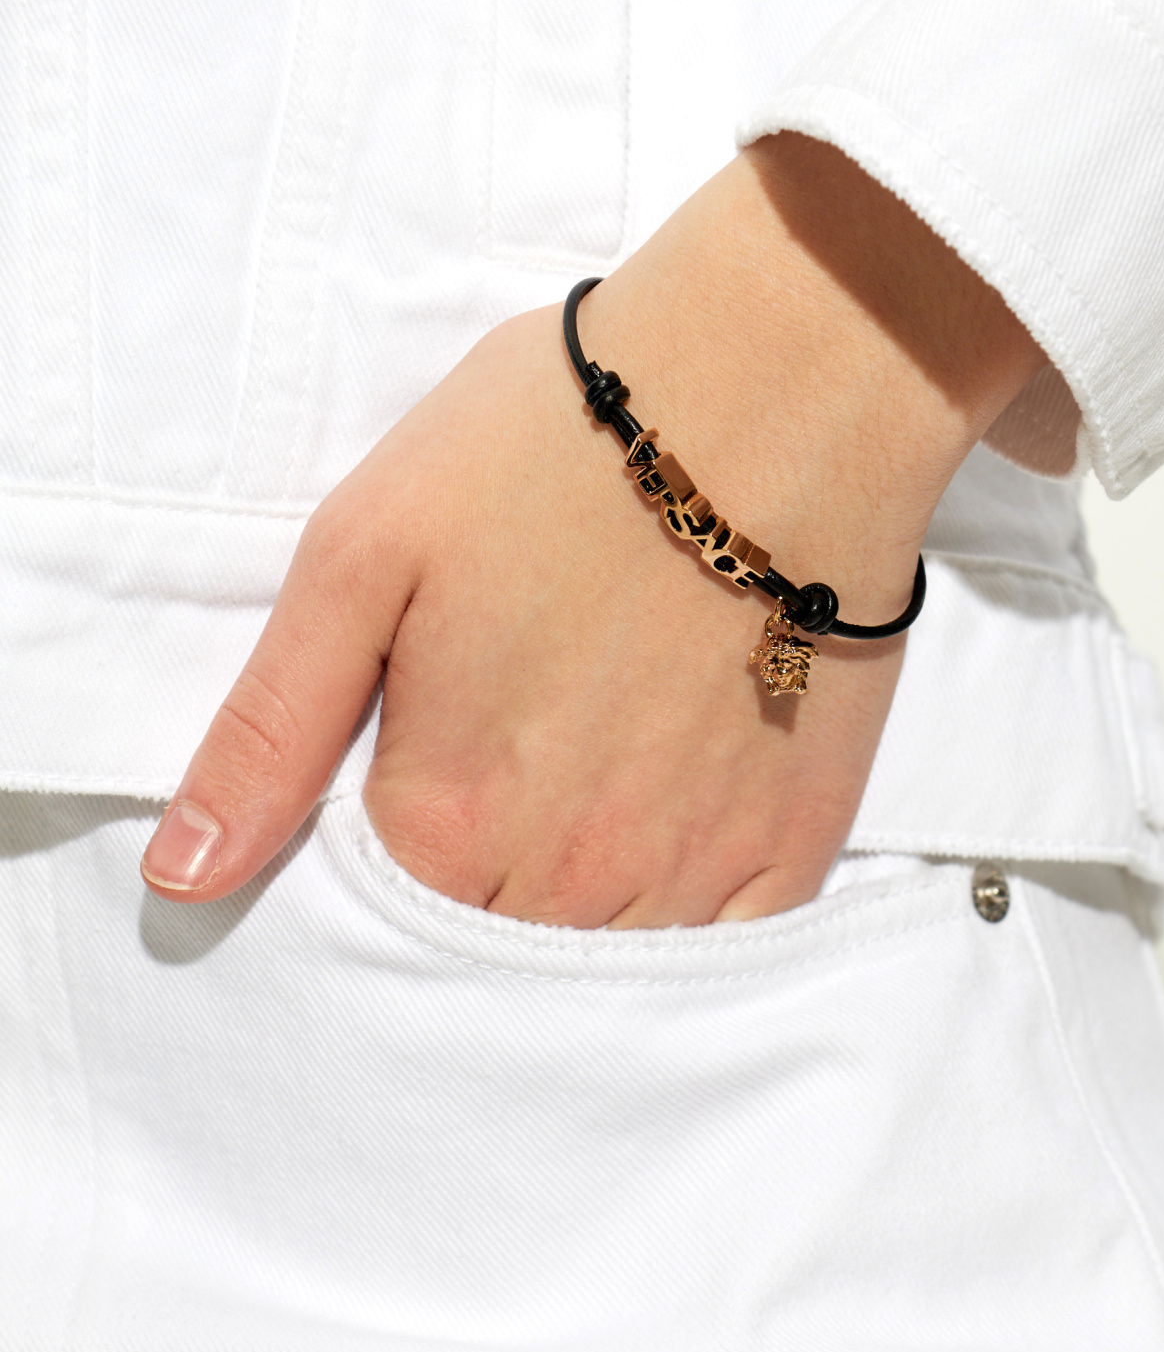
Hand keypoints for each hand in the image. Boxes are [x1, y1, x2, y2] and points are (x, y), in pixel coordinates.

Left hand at [140, 136, 1042, 924]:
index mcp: (448, 818)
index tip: (405, 784)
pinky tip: (667, 845)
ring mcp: (693, 872)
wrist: (776, 380)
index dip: (375, 865)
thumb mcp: (364, 555)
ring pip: (598, 971)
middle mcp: (570, 877)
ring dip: (569, 920)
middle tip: (498, 780)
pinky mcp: (793, 846)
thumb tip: (183, 877)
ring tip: (576, 807)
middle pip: (487, 958)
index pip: (375, 928)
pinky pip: (720, 956)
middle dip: (469, 901)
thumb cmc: (555, 444)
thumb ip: (270, 731)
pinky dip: (679, 930)